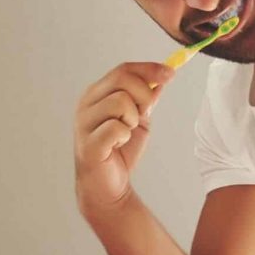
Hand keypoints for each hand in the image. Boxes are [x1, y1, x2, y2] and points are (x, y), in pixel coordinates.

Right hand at [73, 61, 173, 218]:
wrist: (109, 186)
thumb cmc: (120, 151)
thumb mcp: (139, 119)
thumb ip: (146, 98)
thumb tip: (161, 78)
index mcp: (97, 94)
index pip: (123, 70)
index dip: (149, 69)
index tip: (171, 73)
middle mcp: (87, 104)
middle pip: (122, 79)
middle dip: (144, 95)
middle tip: (144, 115)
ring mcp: (84, 123)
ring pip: (120, 101)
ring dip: (133, 119)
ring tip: (127, 133)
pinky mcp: (88, 143)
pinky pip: (116, 128)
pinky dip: (125, 137)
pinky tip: (118, 145)